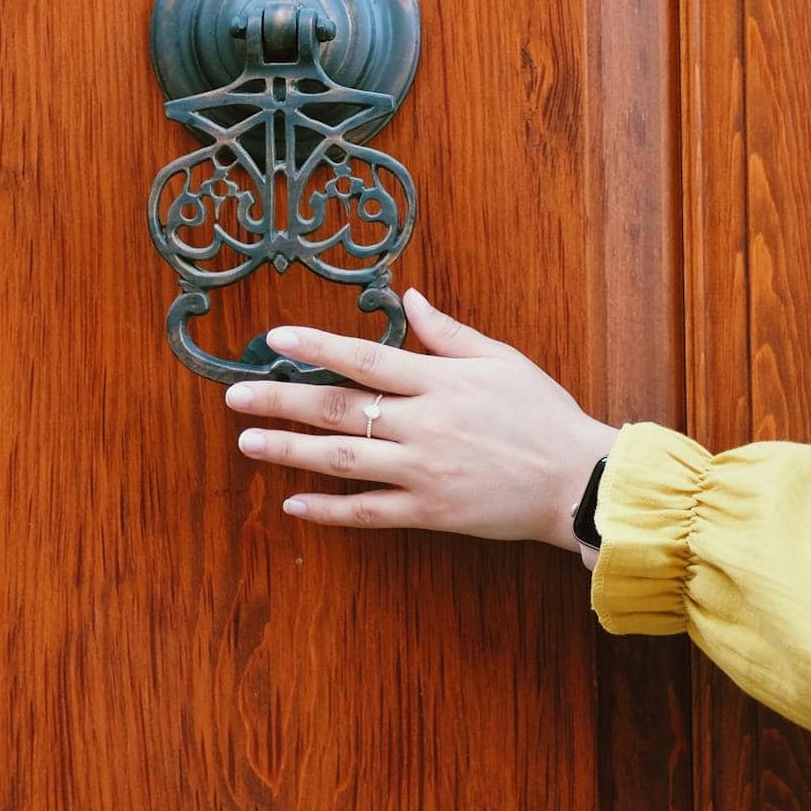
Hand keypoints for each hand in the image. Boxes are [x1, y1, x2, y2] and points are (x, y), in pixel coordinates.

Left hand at [224, 286, 617, 549]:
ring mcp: (423, 471)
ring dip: (289, 451)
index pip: (364, 358)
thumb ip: (449, 333)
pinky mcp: (429, 511)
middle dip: (281, 401)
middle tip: (234, 396)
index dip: (315, 347)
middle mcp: (423, 424)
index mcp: (439, 381)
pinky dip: (327, 509)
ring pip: (341, 460)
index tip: (273, 339)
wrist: (576, 480)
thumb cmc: (543, 415)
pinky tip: (292, 503)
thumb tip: (409, 298)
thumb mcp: (502, 360)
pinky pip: (368, 512)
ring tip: (248, 442)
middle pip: (338, 408)